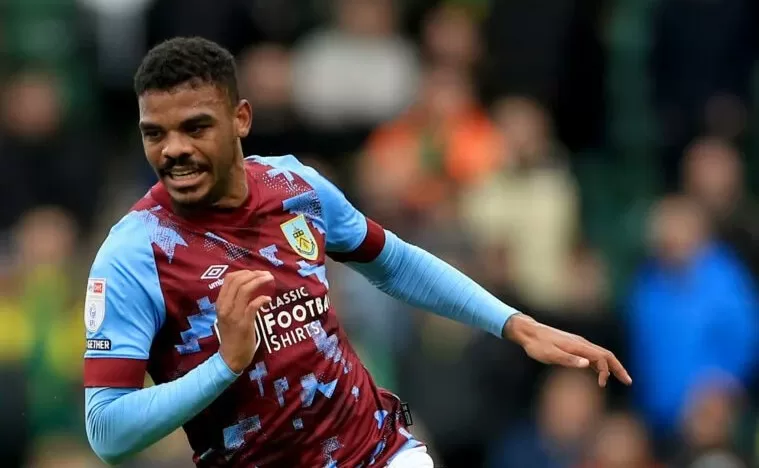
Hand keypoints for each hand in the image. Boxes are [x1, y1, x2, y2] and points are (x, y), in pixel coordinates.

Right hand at [216, 270, 273, 373]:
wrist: (231, 357)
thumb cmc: (232, 334)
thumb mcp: (229, 315)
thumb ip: (235, 300)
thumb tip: (249, 284)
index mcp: (220, 303)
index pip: (229, 279)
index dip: (245, 272)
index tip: (256, 273)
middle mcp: (225, 307)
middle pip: (238, 282)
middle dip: (254, 275)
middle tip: (266, 275)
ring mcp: (234, 315)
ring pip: (245, 290)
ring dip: (259, 282)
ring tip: (269, 280)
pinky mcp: (244, 324)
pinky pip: (253, 306)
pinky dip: (261, 299)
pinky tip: (268, 299)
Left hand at [504, 314, 631, 386]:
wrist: (528, 332)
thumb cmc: (537, 345)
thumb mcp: (550, 354)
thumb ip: (568, 359)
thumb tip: (587, 364)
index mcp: (578, 346)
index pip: (601, 357)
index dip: (605, 371)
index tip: (602, 384)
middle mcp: (581, 343)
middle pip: (606, 355)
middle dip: (618, 368)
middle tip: (629, 381)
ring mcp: (578, 345)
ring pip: (600, 355)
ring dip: (611, 367)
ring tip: (620, 379)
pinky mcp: (573, 347)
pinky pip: (592, 356)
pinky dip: (600, 365)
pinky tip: (600, 373)